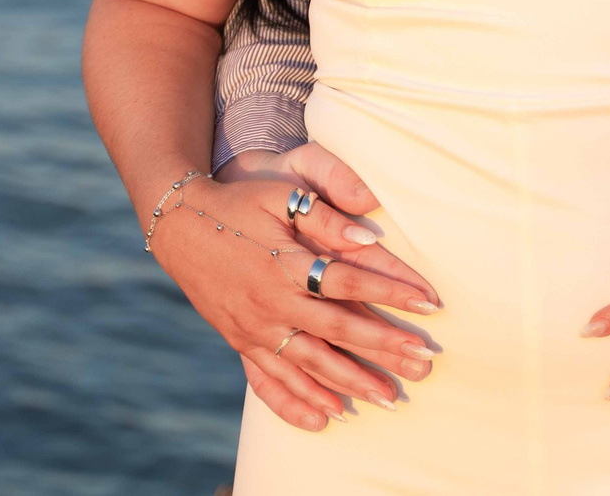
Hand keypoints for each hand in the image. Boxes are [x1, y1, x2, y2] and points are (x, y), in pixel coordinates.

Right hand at [144, 158, 439, 430]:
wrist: (180, 224)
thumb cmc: (239, 203)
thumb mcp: (280, 193)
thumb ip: (325, 214)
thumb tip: (368, 234)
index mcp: (286, 262)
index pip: (349, 281)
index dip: (391, 292)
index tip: (429, 303)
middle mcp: (271, 302)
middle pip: (338, 330)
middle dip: (385, 347)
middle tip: (425, 361)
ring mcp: (253, 328)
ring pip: (309, 363)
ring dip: (351, 382)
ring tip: (389, 397)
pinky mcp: (240, 342)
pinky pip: (270, 381)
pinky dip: (298, 401)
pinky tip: (326, 416)